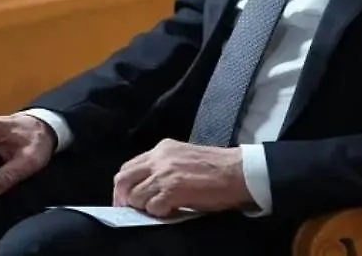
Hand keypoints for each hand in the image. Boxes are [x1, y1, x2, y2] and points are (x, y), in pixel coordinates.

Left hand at [112, 139, 251, 216]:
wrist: (238, 171)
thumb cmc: (216, 168)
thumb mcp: (183, 159)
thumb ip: (163, 168)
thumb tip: (146, 189)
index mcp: (161, 149)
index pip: (128, 167)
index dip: (124, 186)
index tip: (127, 200)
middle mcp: (158, 158)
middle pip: (123, 180)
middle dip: (123, 199)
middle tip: (131, 211)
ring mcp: (164, 173)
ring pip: (136, 196)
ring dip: (144, 207)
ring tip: (160, 209)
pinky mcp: (172, 189)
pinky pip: (152, 207)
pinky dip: (158, 213)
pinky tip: (171, 211)